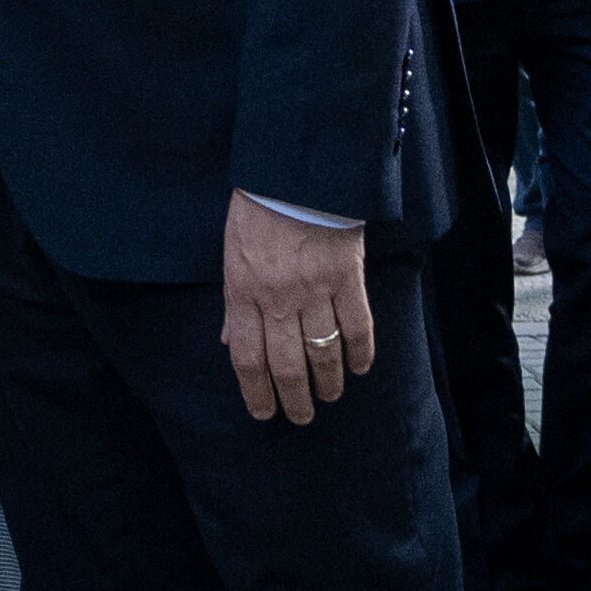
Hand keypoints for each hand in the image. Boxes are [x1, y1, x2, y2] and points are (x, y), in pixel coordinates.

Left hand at [221, 191, 372, 424]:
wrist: (296, 172)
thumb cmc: (257, 210)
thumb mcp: (231, 253)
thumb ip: (234, 302)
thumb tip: (229, 340)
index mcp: (243, 291)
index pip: (247, 357)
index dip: (256, 392)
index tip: (264, 413)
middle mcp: (278, 298)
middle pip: (286, 365)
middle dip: (293, 399)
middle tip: (301, 417)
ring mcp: (315, 290)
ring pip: (323, 352)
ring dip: (327, 382)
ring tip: (329, 397)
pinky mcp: (348, 279)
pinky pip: (358, 327)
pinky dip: (360, 353)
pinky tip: (359, 369)